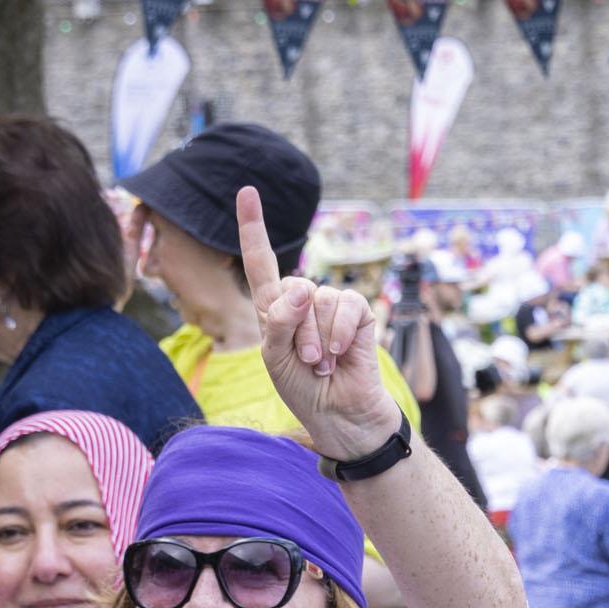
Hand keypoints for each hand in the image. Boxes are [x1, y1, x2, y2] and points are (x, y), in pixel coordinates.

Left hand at [238, 187, 400, 461]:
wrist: (341, 416)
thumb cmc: (303, 390)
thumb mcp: (275, 358)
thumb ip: (278, 321)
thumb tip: (304, 287)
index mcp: (274, 309)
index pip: (262, 262)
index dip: (254, 227)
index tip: (248, 191)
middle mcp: (303, 301)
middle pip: (292, 288)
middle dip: (295, 329)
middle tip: (305, 361)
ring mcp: (332, 306)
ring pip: (319, 299)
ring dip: (319, 338)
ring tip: (324, 363)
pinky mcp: (360, 314)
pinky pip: (347, 305)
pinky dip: (341, 331)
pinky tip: (342, 354)